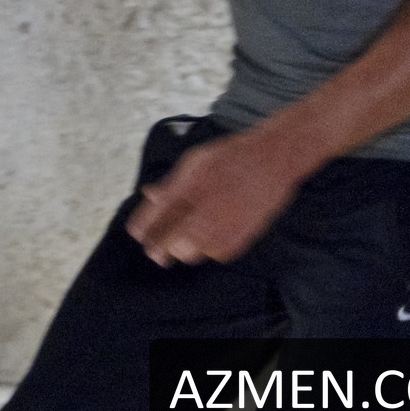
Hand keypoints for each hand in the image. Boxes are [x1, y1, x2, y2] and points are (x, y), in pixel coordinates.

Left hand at [124, 130, 302, 267]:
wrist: (272, 160)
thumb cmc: (229, 157)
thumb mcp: (194, 161)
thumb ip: (171, 183)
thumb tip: (149, 194)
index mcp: (189, 186)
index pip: (158, 214)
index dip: (144, 227)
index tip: (137, 235)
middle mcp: (206, 208)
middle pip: (172, 243)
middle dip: (159, 248)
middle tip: (154, 251)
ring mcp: (225, 224)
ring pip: (192, 252)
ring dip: (183, 249)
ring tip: (180, 243)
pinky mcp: (242, 236)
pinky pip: (216, 254)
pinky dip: (209, 249)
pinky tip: (208, 238)